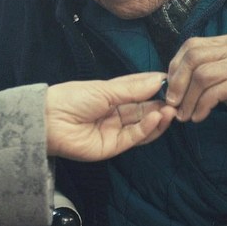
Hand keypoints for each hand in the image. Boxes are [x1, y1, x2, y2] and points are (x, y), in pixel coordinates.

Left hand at [45, 72, 176, 160]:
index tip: (173, 80)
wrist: (49, 121)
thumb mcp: (105, 89)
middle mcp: (115, 113)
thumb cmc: (72, 98)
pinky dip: (147, 128)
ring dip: (158, 117)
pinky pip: (134, 137)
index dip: (154, 86)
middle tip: (177, 98)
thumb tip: (158, 79)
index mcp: (110, 95)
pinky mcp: (114, 146)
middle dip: (161, 103)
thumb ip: (132, 88)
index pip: (138, 90)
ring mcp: (115, 130)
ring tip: (171, 109)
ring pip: (143, 125)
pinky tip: (157, 117)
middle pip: (143, 109)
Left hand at [166, 32, 226, 151]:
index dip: (175, 66)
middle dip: (177, 82)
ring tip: (184, 115)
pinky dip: (201, 107)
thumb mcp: (225, 78)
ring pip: (202, 76)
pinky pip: (214, 92)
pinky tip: (198, 117)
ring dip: (187, 99)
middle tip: (172, 103)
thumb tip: (168, 77)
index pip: (192, 45)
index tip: (170, 88)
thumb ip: (202, 71)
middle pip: (194, 57)